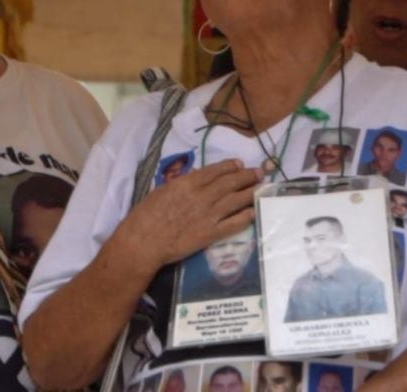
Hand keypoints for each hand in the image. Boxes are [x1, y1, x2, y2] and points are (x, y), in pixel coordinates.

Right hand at [120, 159, 261, 265]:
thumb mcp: (161, 190)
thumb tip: (195, 178)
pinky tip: (254, 212)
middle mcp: (203, 196)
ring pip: (236, 200)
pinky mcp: (212, 233)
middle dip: (248, 176)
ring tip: (263, 186)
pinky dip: (246, 216)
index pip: (215, 171)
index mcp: (188, 183)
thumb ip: (181, 184)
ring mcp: (209, 215)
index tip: (240, 164)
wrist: (143, 242)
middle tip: (260, 172)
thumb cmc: (145, 216)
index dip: (230, 166)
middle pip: (230, 182)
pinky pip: (234, 223)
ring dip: (251, 191)